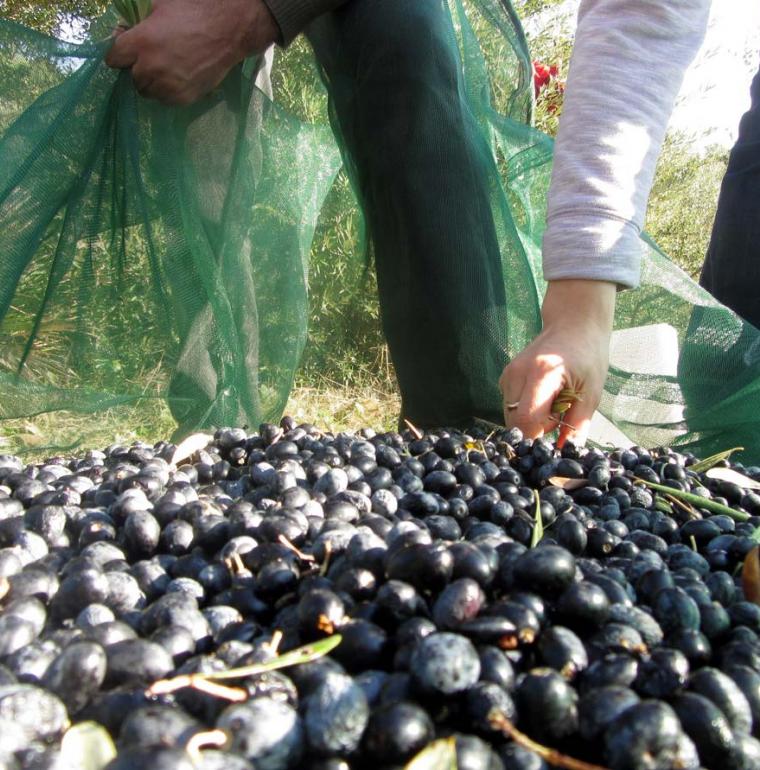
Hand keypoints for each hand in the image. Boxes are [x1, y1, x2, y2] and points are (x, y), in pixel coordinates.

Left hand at [105, 0, 278, 104]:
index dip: (119, 54)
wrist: (227, 31)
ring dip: (153, 83)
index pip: (113, 58)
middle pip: (132, 78)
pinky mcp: (183, 97)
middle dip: (138, 68)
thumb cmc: (192, 12)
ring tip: (167, 70)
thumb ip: (136, 22)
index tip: (127, 51)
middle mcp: (151, 67)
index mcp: (141, 42)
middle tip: (153, 59)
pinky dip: (168, 92)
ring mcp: (168, 85)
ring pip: (148, 92)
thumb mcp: (158, 6)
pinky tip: (179, 78)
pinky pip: (166, 100)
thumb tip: (122, 31)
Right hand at [499, 279, 615, 446]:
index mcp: (540, 375)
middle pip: (514, 422)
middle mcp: (517, 373)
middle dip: (534, 430)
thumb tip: (567, 453)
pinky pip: (510, 406)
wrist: (574, 323)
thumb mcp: (591, 392)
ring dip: (529, 421)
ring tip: (551, 406)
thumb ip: (577, 425)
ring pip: (510, 416)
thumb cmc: (588, 355)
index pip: (526, 421)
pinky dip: (524, 411)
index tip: (557, 435)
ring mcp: (508, 374)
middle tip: (558, 419)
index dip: (539, 437)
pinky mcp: (505, 376)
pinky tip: (541, 399)